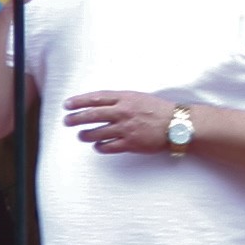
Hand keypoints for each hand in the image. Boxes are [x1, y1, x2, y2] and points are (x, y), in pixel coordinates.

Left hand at [63, 88, 178, 154]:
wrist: (177, 124)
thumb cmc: (159, 109)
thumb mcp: (138, 97)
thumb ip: (120, 100)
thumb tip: (100, 103)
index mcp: (125, 98)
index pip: (95, 98)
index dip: (79, 101)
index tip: (67, 104)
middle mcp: (123, 112)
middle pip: (91, 115)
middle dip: (76, 119)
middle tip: (67, 121)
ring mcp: (126, 128)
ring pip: (97, 133)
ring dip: (85, 135)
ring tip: (80, 135)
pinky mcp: (130, 143)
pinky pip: (108, 146)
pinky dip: (100, 147)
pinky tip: (97, 146)